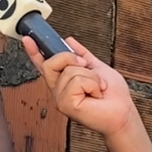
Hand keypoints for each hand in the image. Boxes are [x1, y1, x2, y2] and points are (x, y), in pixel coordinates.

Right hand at [24, 36, 138, 139]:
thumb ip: (82, 55)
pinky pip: (76, 82)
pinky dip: (92, 84)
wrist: (124, 112)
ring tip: (97, 88)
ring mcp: (60, 99)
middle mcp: (59, 90)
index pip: (44, 65)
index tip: (28, 38)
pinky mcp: (65, 105)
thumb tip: (70, 41)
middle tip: (87, 67)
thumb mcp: (97, 68)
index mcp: (64, 81)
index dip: (34, 52)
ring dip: (90, 76)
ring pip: (69, 71)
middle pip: (51, 62)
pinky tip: (95, 95)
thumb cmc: (113, 96)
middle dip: (71, 59)